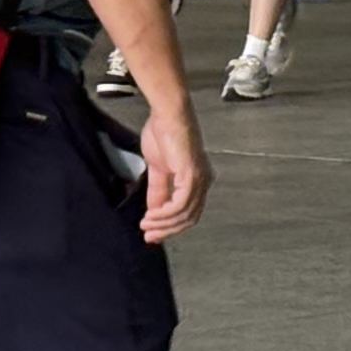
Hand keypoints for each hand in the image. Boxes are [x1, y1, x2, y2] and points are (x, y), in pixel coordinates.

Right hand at [135, 95, 209, 241]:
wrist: (167, 114)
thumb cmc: (163, 133)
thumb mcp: (158, 168)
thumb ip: (158, 191)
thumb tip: (153, 212)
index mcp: (199, 179)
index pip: (189, 212)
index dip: (171, 226)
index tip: (152, 233)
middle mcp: (204, 182)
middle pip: (189, 218)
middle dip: (167, 230)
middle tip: (148, 235)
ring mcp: (201, 180)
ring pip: (185, 215)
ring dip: (163, 224)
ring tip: (146, 226)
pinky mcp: (192, 176)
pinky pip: (180, 204)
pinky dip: (165, 214)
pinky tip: (151, 216)